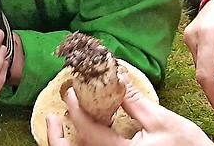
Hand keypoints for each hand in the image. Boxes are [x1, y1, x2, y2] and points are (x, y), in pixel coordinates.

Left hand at [46, 73, 213, 145]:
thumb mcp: (162, 120)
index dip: (75, 109)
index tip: (69, 90)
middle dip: (56, 136)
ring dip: (67, 142)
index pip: (88, 131)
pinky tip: (86, 134)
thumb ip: (134, 101)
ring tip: (60, 124)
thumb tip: (116, 75)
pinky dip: (86, 144)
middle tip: (51, 116)